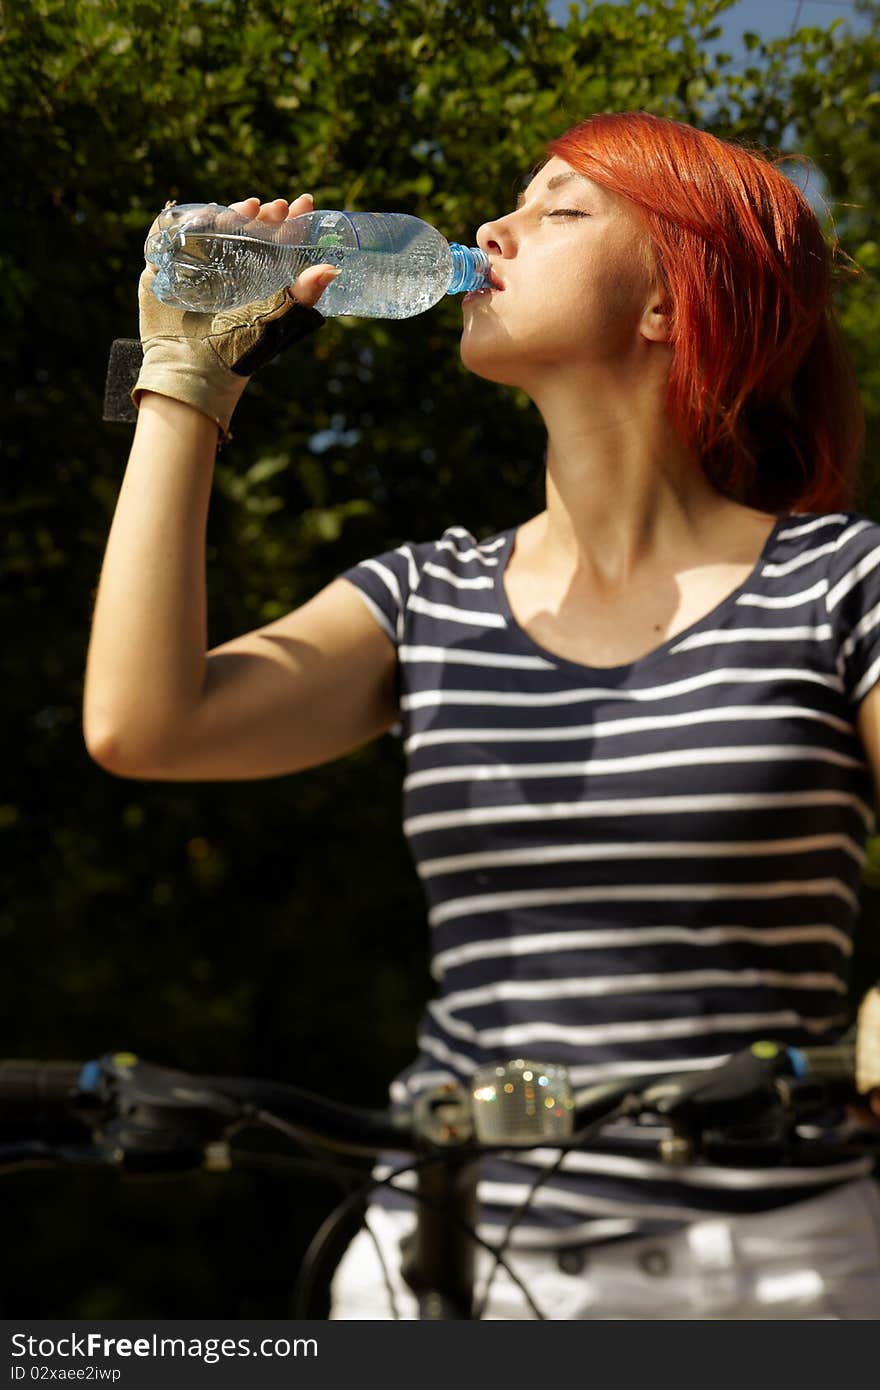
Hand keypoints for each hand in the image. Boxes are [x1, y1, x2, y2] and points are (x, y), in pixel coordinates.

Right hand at [133, 193, 339, 441]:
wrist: (193, 371)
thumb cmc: (239, 352)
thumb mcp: (277, 320)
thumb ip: (303, 296)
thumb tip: (333, 269)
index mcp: (258, 279)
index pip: (277, 242)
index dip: (290, 222)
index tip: (304, 203)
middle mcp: (229, 268)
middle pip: (247, 229)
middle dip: (263, 215)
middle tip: (275, 207)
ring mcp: (195, 265)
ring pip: (213, 226)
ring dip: (230, 213)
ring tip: (248, 208)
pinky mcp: (164, 267)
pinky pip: (171, 234)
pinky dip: (186, 219)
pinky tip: (205, 215)